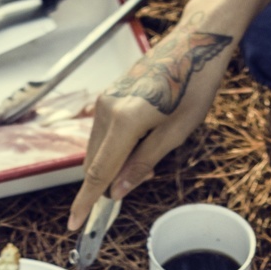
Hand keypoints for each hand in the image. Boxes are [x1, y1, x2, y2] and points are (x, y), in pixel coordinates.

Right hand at [67, 23, 236, 230]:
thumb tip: (118, 191)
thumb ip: (143, 163)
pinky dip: (116, 147)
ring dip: (115, 163)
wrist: (196, 44)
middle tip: (144, 178)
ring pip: (98, 148)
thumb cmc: (193, 86)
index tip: (74, 225)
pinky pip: (104, 132)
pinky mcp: (110, 95)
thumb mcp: (176, 133)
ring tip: (150, 156)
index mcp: (124, 120)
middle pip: (94, 162)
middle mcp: (107, 109)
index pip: (98, 172)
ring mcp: (105, 100)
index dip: (85, 202)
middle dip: (110, 181)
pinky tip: (141, 142)